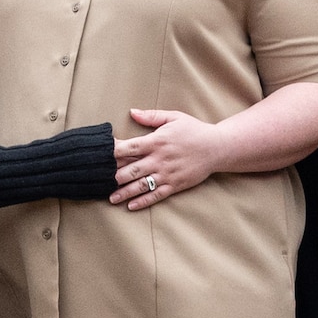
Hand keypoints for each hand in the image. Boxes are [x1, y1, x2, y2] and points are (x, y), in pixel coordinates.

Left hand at [109, 109, 224, 210]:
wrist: (217, 147)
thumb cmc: (194, 130)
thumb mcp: (174, 117)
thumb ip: (152, 116)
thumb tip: (132, 112)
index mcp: (157, 141)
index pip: (130, 147)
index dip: (114, 152)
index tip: (101, 155)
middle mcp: (160, 159)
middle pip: (132, 169)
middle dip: (115, 176)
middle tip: (100, 181)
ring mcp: (167, 174)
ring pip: (142, 185)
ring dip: (125, 192)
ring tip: (111, 198)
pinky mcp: (175, 185)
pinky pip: (156, 195)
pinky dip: (143, 201)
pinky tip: (131, 206)